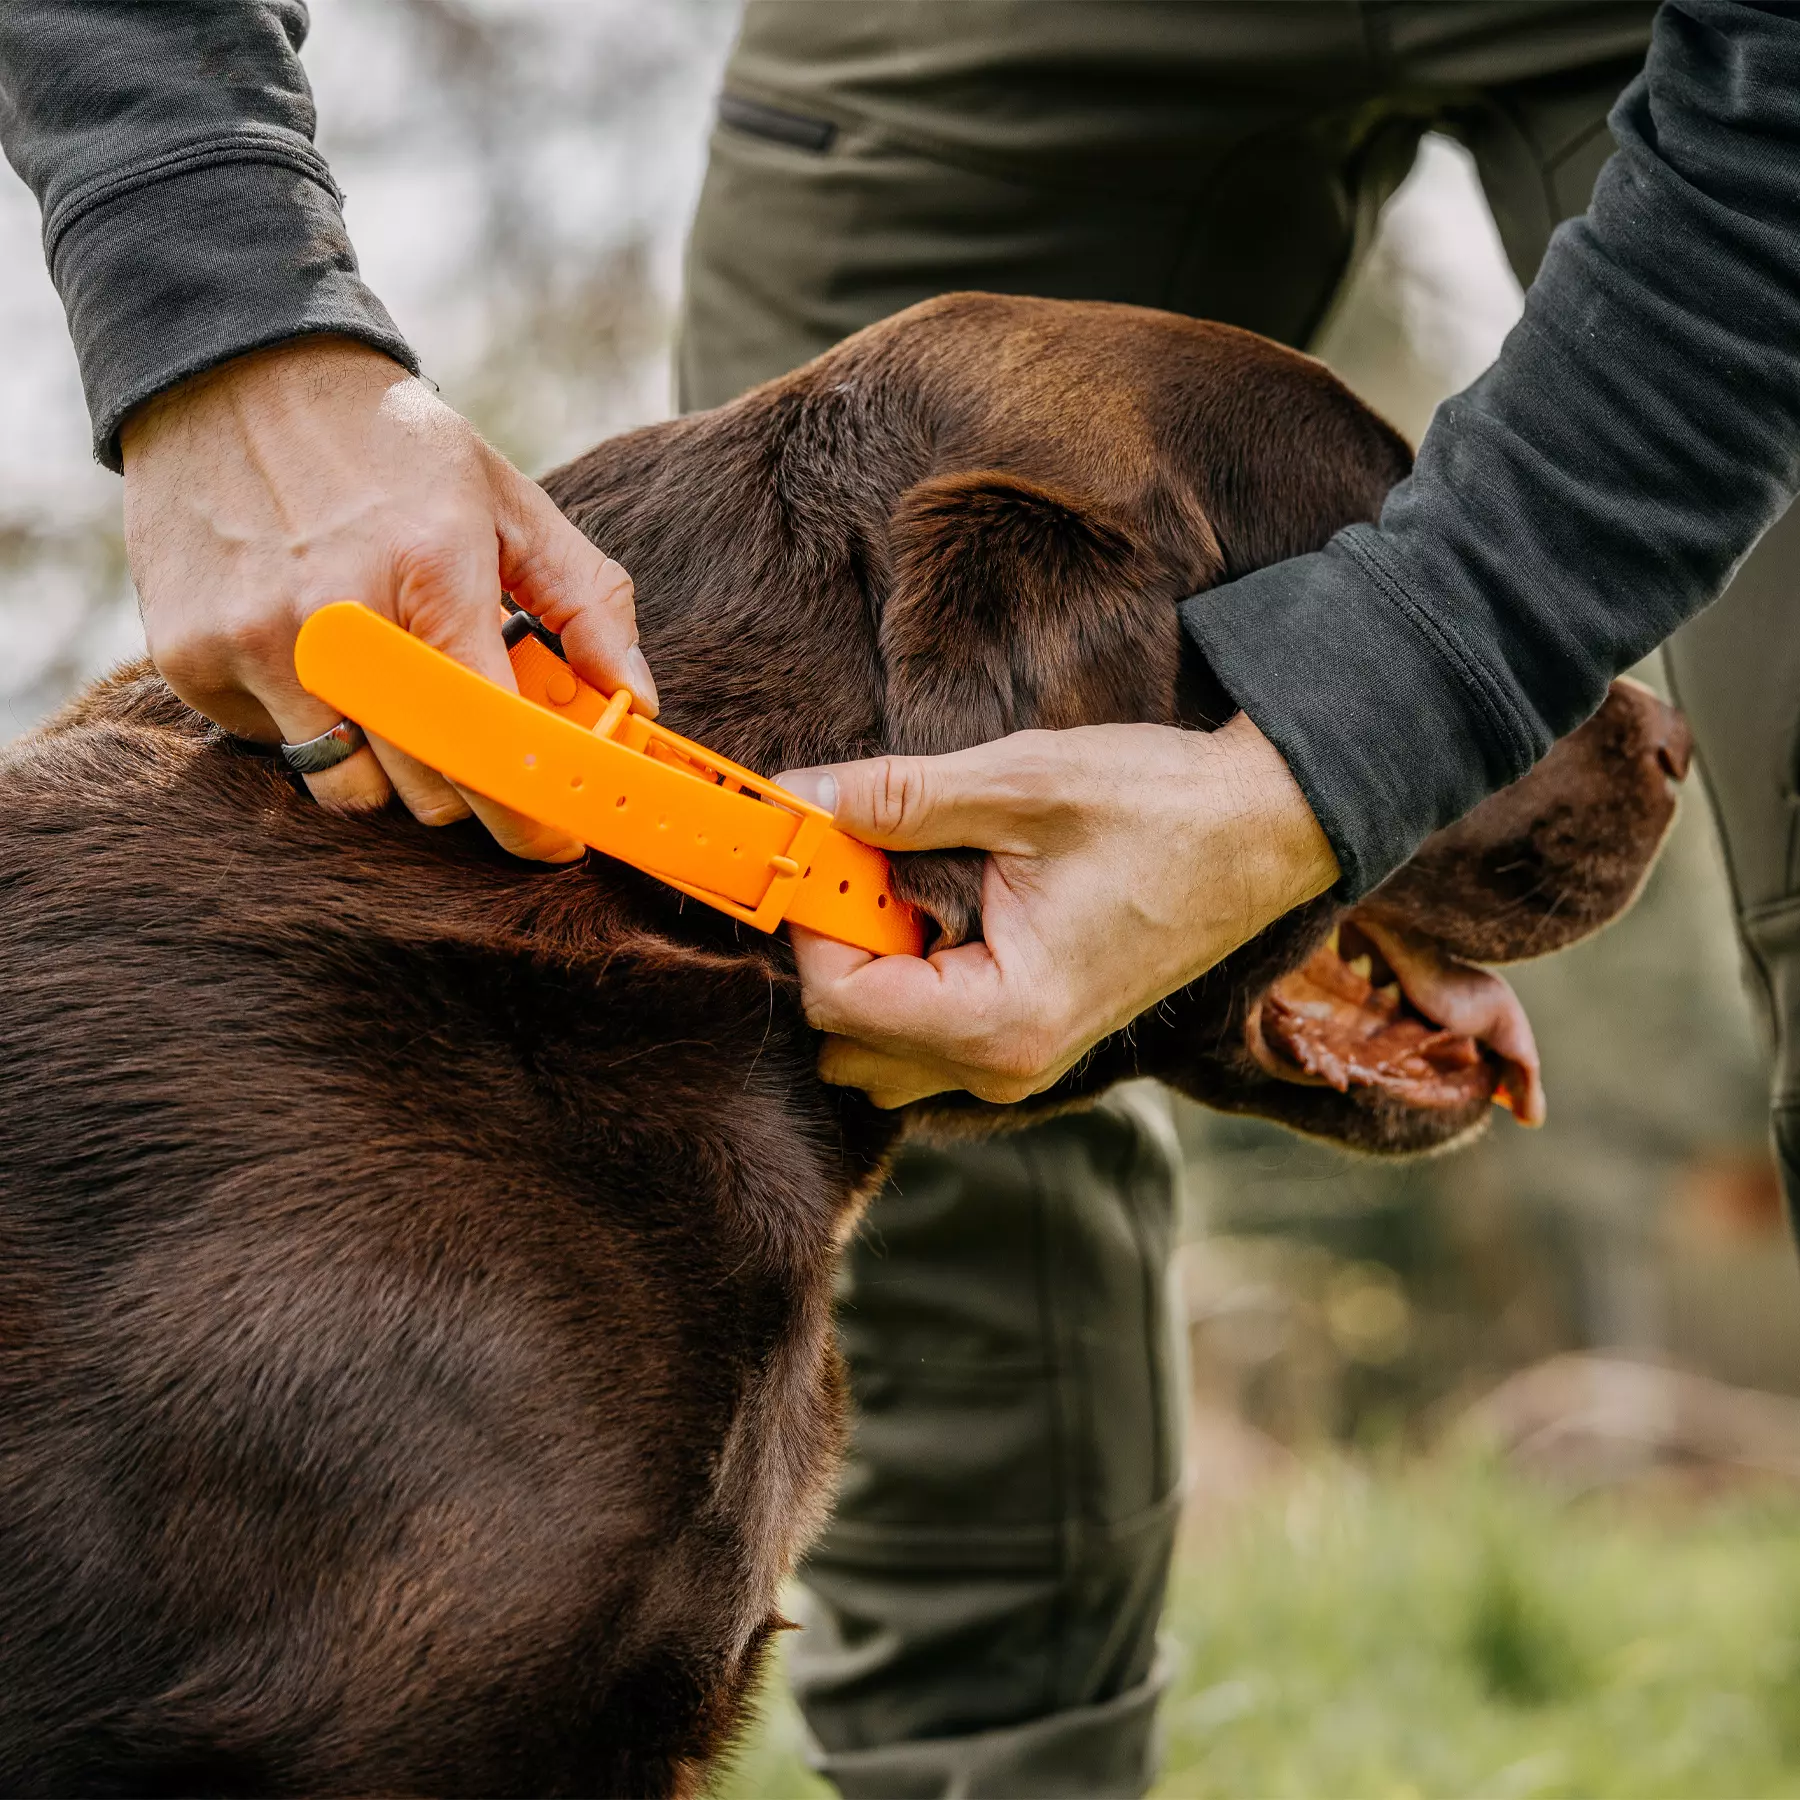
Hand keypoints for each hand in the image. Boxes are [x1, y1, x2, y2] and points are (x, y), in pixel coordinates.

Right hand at [120, 333, 657, 859]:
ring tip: (400, 702)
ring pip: (350, 795)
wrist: (233, 372)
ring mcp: (254, 642)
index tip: (558, 840)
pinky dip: (314, 732)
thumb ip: (586, 602)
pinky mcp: (190, 660)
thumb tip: (637, 702)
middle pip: (426, 790)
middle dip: (472, 794)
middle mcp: (337, 617)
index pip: (495, 741)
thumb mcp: (509, 502)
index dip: (535, 813)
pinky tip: (320, 662)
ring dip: (392, 775)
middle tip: (482, 758)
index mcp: (432, 572)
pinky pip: (279, 754)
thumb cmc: (393, 449)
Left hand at [777, 715, 1339, 1106]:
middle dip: (837, 948)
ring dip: (869, 966)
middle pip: (847, 1039)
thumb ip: (899, 799)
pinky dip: (906, 975)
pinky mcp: (1029, 1037)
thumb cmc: (1161, 809)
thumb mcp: (1020, 785)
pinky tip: (940, 902)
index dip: (814, 917)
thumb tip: (801, 796)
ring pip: (880, 1048)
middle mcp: (1007, 1064)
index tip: (818, 841)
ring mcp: (1020, 1060)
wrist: (1263, 829)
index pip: (840, 1001)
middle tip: (864, 856)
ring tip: (908, 878)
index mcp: (1003, 1020)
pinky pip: (925, 1037)